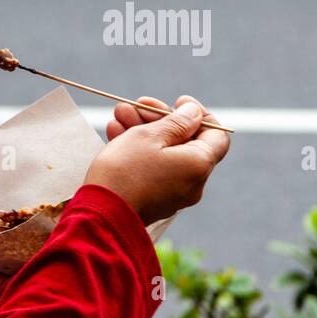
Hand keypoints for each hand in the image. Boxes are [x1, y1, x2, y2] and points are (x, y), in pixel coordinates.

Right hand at [86, 95, 230, 225]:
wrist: (100, 215)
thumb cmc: (124, 172)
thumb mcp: (149, 136)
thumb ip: (176, 122)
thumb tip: (194, 113)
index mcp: (199, 164)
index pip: (217, 134)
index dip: (200, 114)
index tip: (178, 102)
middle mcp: (193, 182)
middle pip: (185, 142)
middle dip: (160, 120)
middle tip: (137, 104)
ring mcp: (174, 194)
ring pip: (165, 154)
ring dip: (144, 132)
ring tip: (119, 115)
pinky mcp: (155, 201)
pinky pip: (154, 170)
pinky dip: (140, 152)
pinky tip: (117, 134)